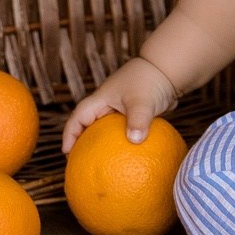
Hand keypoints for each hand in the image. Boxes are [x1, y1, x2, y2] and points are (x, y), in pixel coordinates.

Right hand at [60, 55, 176, 153]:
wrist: (168, 69)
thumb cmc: (151, 80)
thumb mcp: (142, 102)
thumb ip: (138, 120)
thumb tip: (135, 141)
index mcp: (100, 99)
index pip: (78, 118)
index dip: (69, 135)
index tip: (67, 153)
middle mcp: (106, 104)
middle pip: (87, 126)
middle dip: (81, 143)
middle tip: (79, 163)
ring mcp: (119, 109)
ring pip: (104, 130)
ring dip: (100, 144)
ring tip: (99, 164)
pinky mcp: (132, 114)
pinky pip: (122, 131)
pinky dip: (120, 143)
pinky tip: (126, 157)